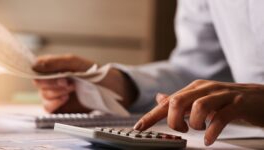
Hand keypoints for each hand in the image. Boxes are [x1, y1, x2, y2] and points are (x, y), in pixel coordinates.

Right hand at [32, 54, 137, 112]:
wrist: (109, 88)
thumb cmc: (93, 72)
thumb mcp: (75, 63)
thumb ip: (55, 62)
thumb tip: (35, 64)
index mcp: (52, 67)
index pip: (36, 68)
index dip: (41, 72)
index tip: (54, 74)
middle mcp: (51, 80)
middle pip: (39, 83)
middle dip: (52, 83)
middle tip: (68, 82)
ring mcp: (55, 94)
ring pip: (43, 96)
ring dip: (56, 93)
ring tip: (71, 89)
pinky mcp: (59, 107)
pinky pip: (48, 108)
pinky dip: (54, 103)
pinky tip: (65, 98)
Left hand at [133, 79, 263, 145]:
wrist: (262, 98)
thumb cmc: (229, 101)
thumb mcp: (202, 99)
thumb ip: (181, 100)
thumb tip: (160, 98)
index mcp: (194, 88)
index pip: (168, 102)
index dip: (151, 115)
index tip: (139, 128)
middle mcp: (205, 89)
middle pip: (178, 101)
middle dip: (173, 119)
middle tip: (180, 130)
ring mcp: (223, 95)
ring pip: (198, 106)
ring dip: (194, 123)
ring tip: (198, 131)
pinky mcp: (238, 104)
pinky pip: (221, 117)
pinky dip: (212, 131)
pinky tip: (209, 139)